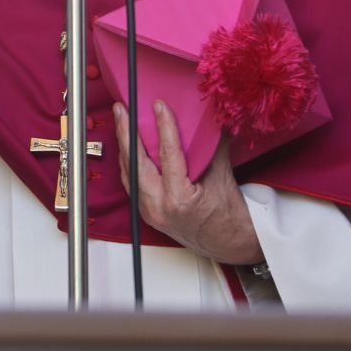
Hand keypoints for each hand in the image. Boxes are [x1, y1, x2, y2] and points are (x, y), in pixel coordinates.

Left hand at [113, 100, 262, 266]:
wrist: (229, 244)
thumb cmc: (229, 216)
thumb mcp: (223, 176)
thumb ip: (213, 146)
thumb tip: (210, 118)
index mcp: (179, 199)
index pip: (168, 155)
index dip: (163, 127)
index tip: (159, 106)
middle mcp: (158, 207)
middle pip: (135, 163)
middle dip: (126, 133)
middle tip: (122, 109)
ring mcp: (149, 211)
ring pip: (129, 172)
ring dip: (124, 146)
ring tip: (121, 120)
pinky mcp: (146, 212)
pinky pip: (131, 183)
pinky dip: (129, 163)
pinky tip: (128, 146)